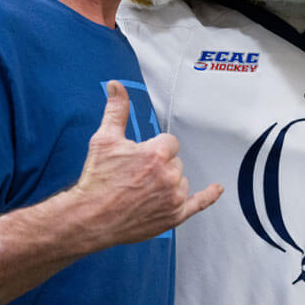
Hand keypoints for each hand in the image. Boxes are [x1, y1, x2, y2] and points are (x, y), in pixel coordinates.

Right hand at [73, 81, 222, 246]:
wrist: (89, 218)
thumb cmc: (96, 181)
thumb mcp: (104, 140)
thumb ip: (116, 111)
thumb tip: (116, 87)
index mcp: (156, 154)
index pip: (170, 142)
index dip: (155, 148)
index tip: (141, 157)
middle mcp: (168, 175)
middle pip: (176, 162)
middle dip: (160, 166)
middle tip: (136, 176)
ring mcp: (173, 197)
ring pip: (181, 180)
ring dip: (168, 182)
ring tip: (142, 190)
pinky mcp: (174, 215)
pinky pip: (198, 203)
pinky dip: (208, 196)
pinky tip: (215, 190)